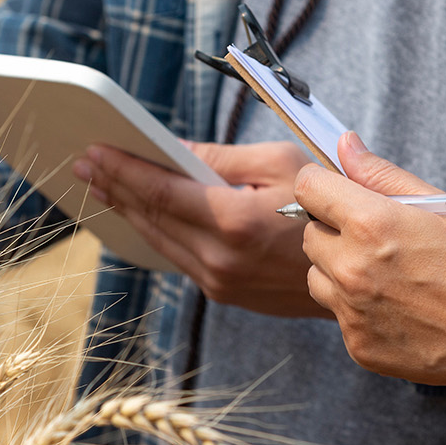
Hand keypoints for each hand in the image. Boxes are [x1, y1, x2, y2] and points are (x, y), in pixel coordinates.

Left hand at [72, 141, 326, 317]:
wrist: (362, 269)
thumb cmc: (331, 204)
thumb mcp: (282, 163)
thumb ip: (220, 159)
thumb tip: (170, 150)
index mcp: (236, 221)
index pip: (160, 191)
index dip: (121, 170)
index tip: (92, 152)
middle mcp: (221, 258)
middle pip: (151, 218)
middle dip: (114, 187)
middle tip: (84, 164)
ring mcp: (221, 282)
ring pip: (159, 241)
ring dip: (127, 211)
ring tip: (101, 185)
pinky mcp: (224, 294)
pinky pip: (177, 257)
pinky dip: (153, 232)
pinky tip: (137, 214)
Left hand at [294, 133, 445, 387]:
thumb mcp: (441, 208)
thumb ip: (382, 174)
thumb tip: (345, 144)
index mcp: (371, 224)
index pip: (308, 188)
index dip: (322, 186)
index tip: (338, 194)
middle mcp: (351, 267)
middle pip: (310, 234)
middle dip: (335, 230)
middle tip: (379, 240)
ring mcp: (351, 310)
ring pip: (317, 276)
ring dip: (340, 271)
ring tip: (389, 276)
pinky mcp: (356, 343)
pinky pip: (339, 313)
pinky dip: (358, 308)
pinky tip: (398, 308)